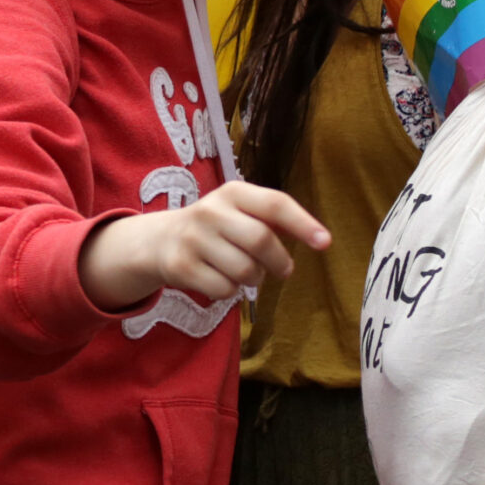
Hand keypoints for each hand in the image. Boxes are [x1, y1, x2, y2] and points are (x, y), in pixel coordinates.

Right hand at [78, 181, 328, 310]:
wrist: (158, 240)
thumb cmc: (217, 227)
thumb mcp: (239, 211)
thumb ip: (274, 219)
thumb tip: (320, 238)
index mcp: (232, 193)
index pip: (274, 203)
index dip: (302, 223)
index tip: (325, 243)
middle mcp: (210, 211)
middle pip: (262, 240)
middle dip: (279, 262)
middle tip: (282, 270)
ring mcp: (192, 238)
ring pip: (245, 271)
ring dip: (253, 279)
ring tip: (242, 271)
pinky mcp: (181, 266)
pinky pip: (225, 290)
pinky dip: (230, 291)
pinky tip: (219, 278)